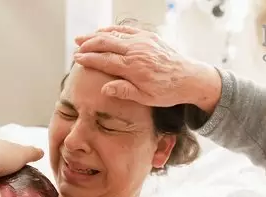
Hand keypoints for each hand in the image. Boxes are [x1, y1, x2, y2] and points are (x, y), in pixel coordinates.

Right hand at [74, 25, 220, 111]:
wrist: (189, 78)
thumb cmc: (167, 91)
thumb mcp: (146, 98)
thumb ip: (125, 91)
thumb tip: (104, 89)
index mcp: (134, 67)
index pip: (105, 60)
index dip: (89, 58)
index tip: (77, 59)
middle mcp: (137, 51)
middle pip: (106, 43)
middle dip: (88, 45)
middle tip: (76, 49)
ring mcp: (143, 41)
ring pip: (114, 34)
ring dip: (96, 36)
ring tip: (81, 39)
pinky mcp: (149, 37)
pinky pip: (126, 30)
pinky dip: (112, 30)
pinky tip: (102, 32)